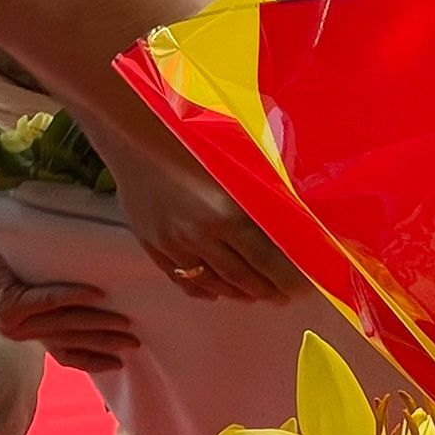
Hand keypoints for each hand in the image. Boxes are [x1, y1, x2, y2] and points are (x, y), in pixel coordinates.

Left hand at [0, 224, 138, 372]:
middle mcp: (20, 332)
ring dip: (97, 324)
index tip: (121, 362)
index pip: (66, 354)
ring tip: (124, 322)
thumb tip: (100, 288)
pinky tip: (96, 294)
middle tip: (134, 342)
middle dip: (105, 344)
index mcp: (27, 330)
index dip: (94, 360)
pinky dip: (73, 298)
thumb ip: (52, 294)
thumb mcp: (28, 284)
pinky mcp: (8, 304)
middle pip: (71, 343)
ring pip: (64, 325)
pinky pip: (47, 302)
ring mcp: (13, 321)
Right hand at [110, 149, 303, 302]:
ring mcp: (174, 245)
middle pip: (241, 277)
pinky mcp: (153, 247)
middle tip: (282, 295)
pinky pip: (182, 280)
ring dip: (237, 293)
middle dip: (266, 290)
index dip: (286, 278)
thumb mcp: (236, 164)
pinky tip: (216, 292)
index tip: (300, 287)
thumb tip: (296, 218)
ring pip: (212, 283)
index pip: (266, 260)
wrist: (134, 138)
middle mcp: (201, 236)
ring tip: (254, 294)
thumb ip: (262, 195)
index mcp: (227, 213)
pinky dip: (203, 290)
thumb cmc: (192, 141)